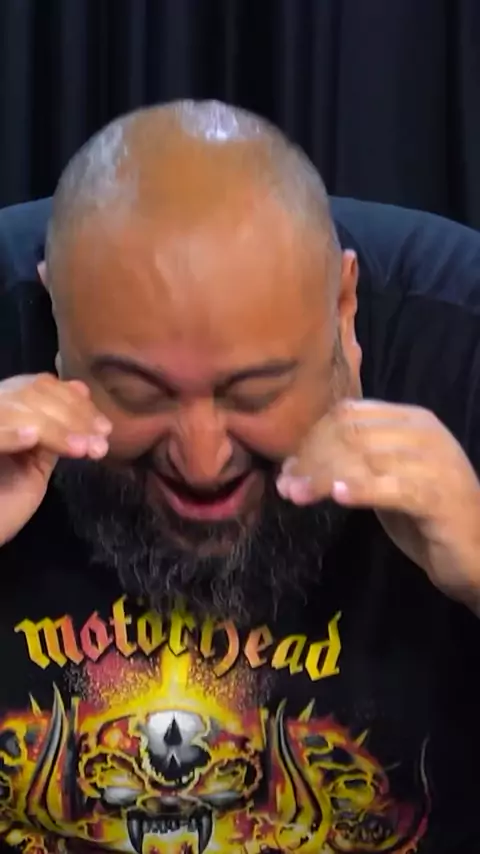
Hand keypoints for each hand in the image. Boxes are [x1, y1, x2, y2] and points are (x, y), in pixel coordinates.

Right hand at [0, 374, 111, 544]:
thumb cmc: (1, 505)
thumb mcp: (33, 463)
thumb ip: (54, 430)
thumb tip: (79, 390)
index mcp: (0, 411)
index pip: (37, 387)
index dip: (74, 402)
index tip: (104, 427)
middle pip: (29, 393)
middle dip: (73, 416)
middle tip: (100, 442)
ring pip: (15, 409)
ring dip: (56, 428)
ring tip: (83, 450)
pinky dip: (11, 433)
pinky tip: (33, 438)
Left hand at [277, 400, 479, 610]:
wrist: (477, 552)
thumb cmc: (425, 516)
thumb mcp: (385, 479)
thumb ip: (354, 461)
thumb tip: (298, 461)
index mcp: (411, 420)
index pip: (349, 414)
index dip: (311, 437)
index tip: (287, 465)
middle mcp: (424, 433)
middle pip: (352, 434)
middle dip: (311, 458)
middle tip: (285, 484)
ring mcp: (435, 462)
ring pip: (364, 459)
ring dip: (322, 477)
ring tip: (295, 494)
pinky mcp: (439, 496)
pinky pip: (393, 487)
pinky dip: (361, 489)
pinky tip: (337, 497)